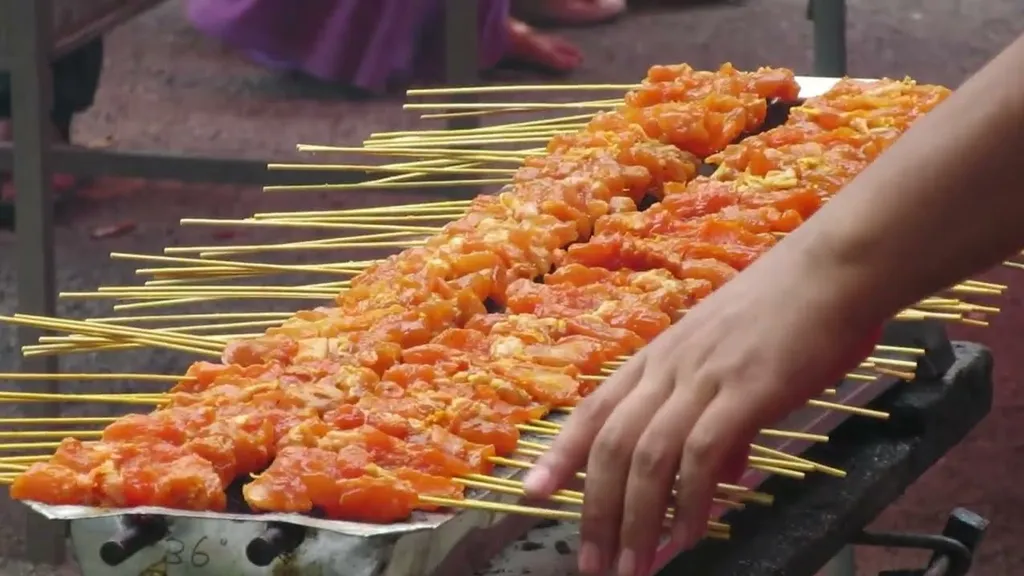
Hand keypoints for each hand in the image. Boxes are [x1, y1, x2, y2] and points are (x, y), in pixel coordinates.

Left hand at [523, 245, 882, 575]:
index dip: (561, 454)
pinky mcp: (746, 390)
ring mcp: (704, 377)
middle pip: (611, 445)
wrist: (835, 267)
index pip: (594, 410)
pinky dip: (690, 502)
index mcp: (658, 357)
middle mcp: (668, 368)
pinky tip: (688, 536)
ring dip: (635, 521)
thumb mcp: (734, 360)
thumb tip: (722, 470)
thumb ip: (720, 416)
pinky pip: (702, 455)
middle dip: (595, 511)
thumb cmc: (789, 311)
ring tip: (631, 569)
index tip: (532, 492)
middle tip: (589, 564)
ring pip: (647, 457)